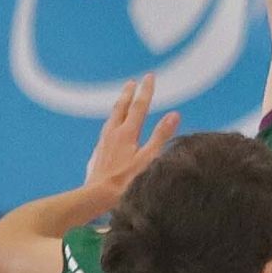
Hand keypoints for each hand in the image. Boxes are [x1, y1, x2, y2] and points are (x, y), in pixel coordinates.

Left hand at [83, 74, 179, 208]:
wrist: (97, 196)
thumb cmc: (126, 181)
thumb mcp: (149, 159)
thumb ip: (161, 136)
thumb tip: (174, 114)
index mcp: (127, 133)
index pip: (139, 106)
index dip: (146, 90)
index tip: (149, 76)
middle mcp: (113, 133)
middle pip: (121, 108)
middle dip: (128, 94)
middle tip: (132, 82)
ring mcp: (103, 142)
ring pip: (112, 118)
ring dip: (119, 106)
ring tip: (121, 100)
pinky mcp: (98, 153)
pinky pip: (106, 131)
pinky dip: (112, 123)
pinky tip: (110, 130)